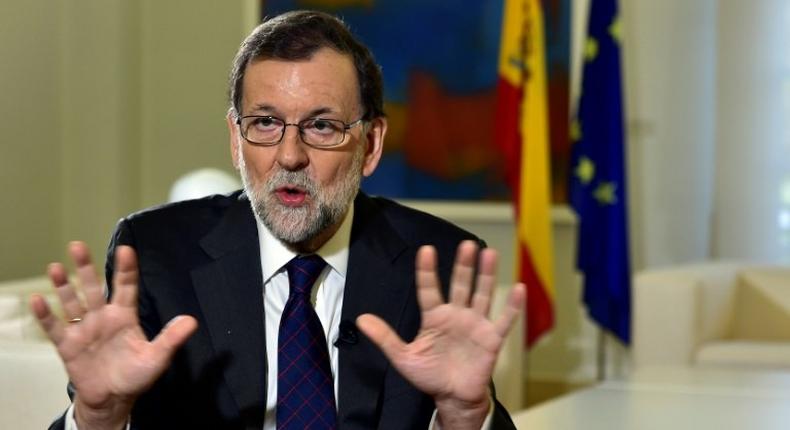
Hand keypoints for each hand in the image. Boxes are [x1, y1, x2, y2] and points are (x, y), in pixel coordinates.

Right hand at [29, 242, 197, 429]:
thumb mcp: (157, 357)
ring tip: (55, 267)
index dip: (126, 269)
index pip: (126, 287)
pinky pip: (54, 328)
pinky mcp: (67, 345)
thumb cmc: (136, 375)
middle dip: (85, 267)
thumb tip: (192, 321)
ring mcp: (84, 329)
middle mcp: (102, 317)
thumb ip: (171, 338)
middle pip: (93, 287)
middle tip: (77, 246)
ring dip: (63, 286)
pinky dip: (45, 315)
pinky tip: (37, 300)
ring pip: (72, 302)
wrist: (113, 398)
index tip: (126, 249)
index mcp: (124, 316)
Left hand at [357, 240, 524, 429]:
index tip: (426, 250)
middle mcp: (456, 316)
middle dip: (463, 266)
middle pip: (460, 285)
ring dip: (486, 276)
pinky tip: (518, 288)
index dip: (427, 271)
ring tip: (489, 254)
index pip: (429, 289)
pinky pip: (504, 320)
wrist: (452, 398)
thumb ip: (385, 337)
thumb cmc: (429, 376)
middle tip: (467, 245)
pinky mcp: (491, 339)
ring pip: (482, 295)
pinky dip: (512, 306)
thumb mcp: (403, 357)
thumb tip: (361, 319)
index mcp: (434, 318)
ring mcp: (475, 325)